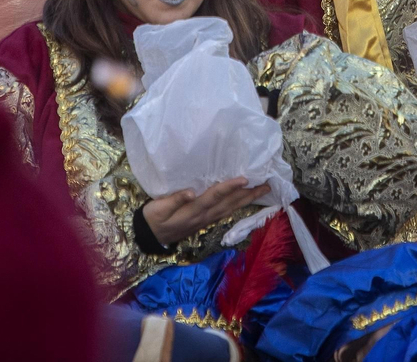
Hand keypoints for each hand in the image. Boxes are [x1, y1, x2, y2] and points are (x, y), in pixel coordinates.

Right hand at [141, 177, 270, 245]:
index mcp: (193, 210)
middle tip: (267, 184)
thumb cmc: (153, 218)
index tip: (245, 179)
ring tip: (262, 190)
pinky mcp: (206, 221)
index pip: (215, 196)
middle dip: (248, 194)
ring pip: (230, 208)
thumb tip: (191, 192)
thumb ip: (174, 200)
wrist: (149, 236)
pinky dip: (238, 205)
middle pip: (229, 203)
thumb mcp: (158, 208)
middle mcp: (204, 216)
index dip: (230, 187)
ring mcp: (206, 220)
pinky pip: (226, 212)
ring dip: (247, 199)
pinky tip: (245, 199)